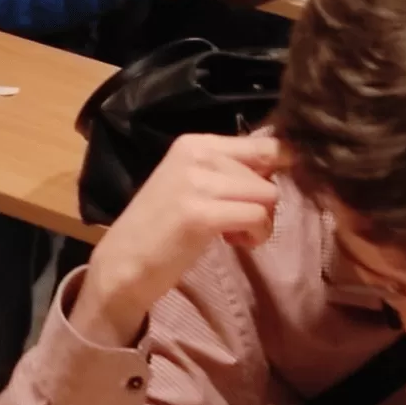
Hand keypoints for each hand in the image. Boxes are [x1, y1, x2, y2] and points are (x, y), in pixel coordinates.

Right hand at [72, 134, 287, 347]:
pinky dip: (256, 235)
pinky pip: (257, 217)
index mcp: (195, 143)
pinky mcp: (200, 213)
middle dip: (264, 203)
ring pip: (267, 195)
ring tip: (235, 234)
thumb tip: (282, 164)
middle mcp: (197, 154)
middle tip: (238, 223)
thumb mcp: (194, 185)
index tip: (265, 195)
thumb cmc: (164, 227)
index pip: (263, 143)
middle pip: (269, 173)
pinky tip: (233, 242)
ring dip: (262, 221)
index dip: (279, 170)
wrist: (123, 262)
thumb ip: (230, 171)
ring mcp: (197, 182)